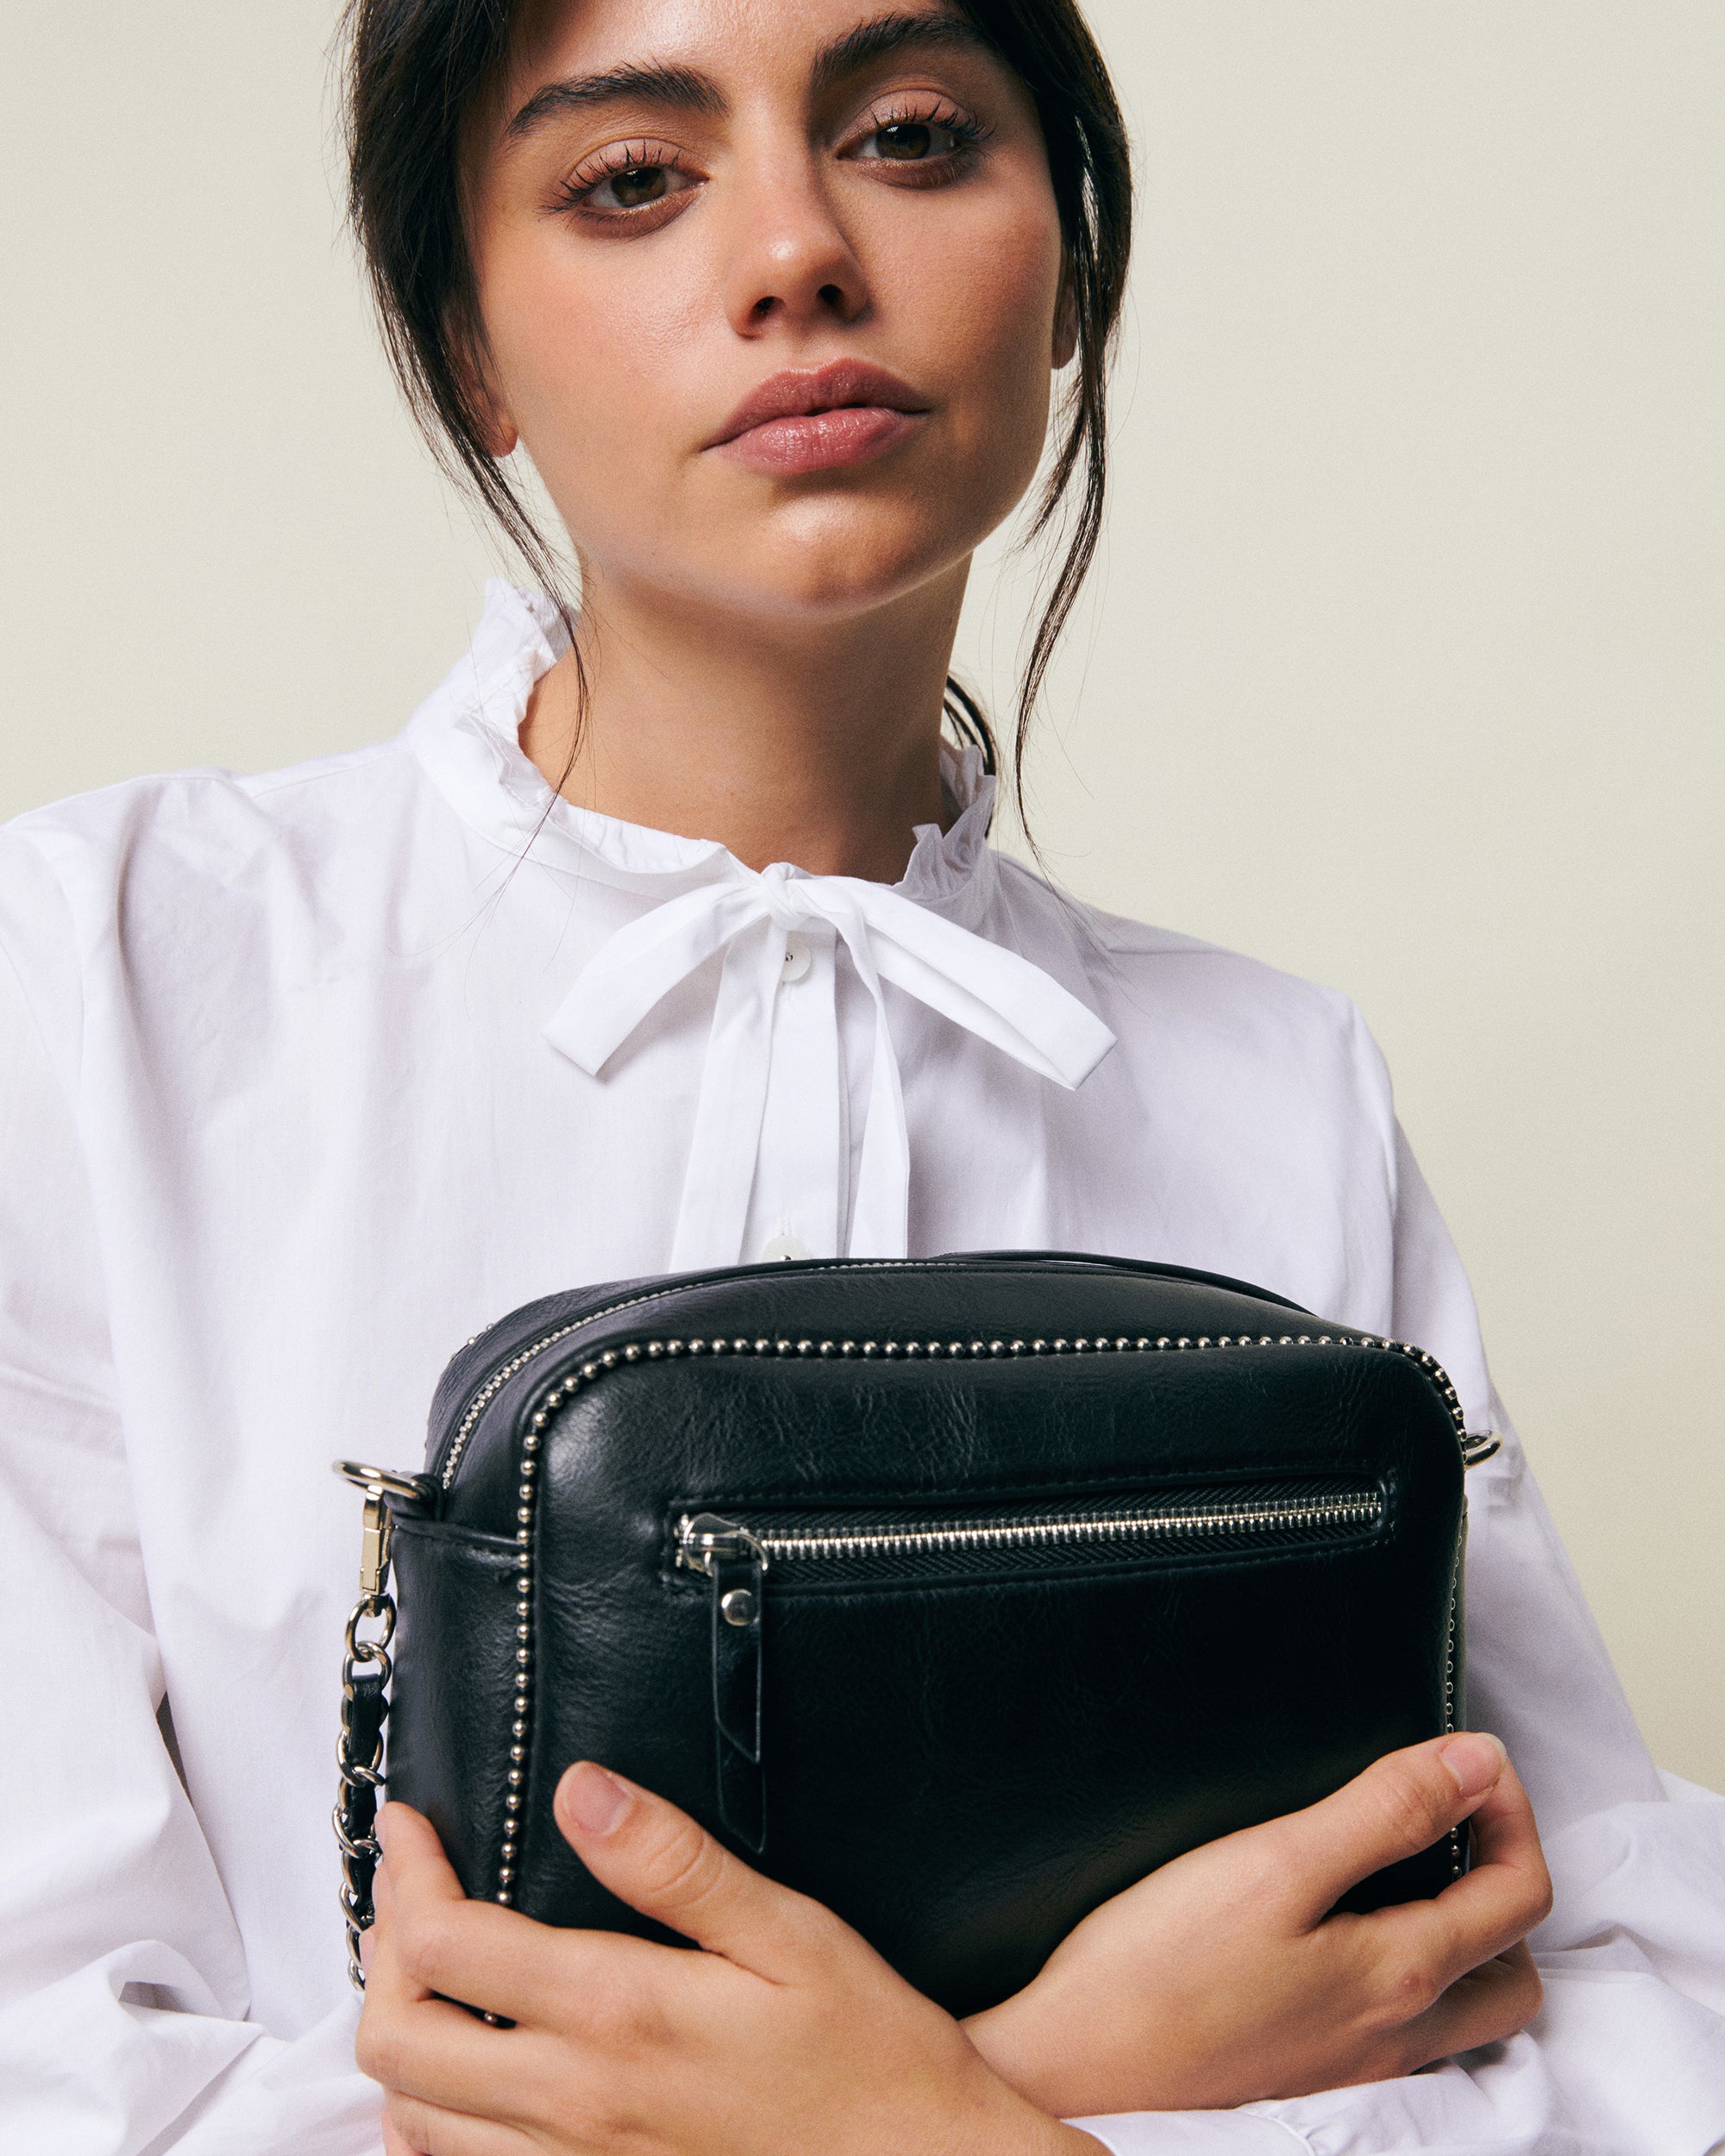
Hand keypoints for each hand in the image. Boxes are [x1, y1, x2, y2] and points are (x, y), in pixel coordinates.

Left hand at [357, 1766, 1100, 2155]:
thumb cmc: (865, 2052)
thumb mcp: (787, 1932)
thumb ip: (673, 1861)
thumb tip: (581, 1788)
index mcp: (616, 2016)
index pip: (444, 1947)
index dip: (407, 1874)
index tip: (411, 1825)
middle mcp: (572, 2104)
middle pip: (396, 2038)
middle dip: (380, 1950)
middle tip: (412, 1888)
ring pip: (411, 2117)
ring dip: (398, 2033)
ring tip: (427, 1965)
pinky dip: (430, 2116)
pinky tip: (465, 2071)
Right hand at [963, 1730, 1551, 2115]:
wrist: (1072, 2070)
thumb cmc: (1161, 1970)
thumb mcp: (1275, 1862)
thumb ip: (1385, 1812)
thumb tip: (1477, 1762)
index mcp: (1403, 1975)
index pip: (1519, 1894)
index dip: (1511, 1809)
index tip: (1469, 1756)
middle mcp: (1397, 2036)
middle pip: (1512, 1971)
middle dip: (1506, 1884)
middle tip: (1458, 1815)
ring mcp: (1354, 2068)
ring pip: (1464, 2017)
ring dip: (1468, 1943)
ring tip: (1414, 1874)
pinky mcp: (1307, 2077)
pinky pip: (1403, 2038)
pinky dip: (1410, 1984)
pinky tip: (1349, 1944)